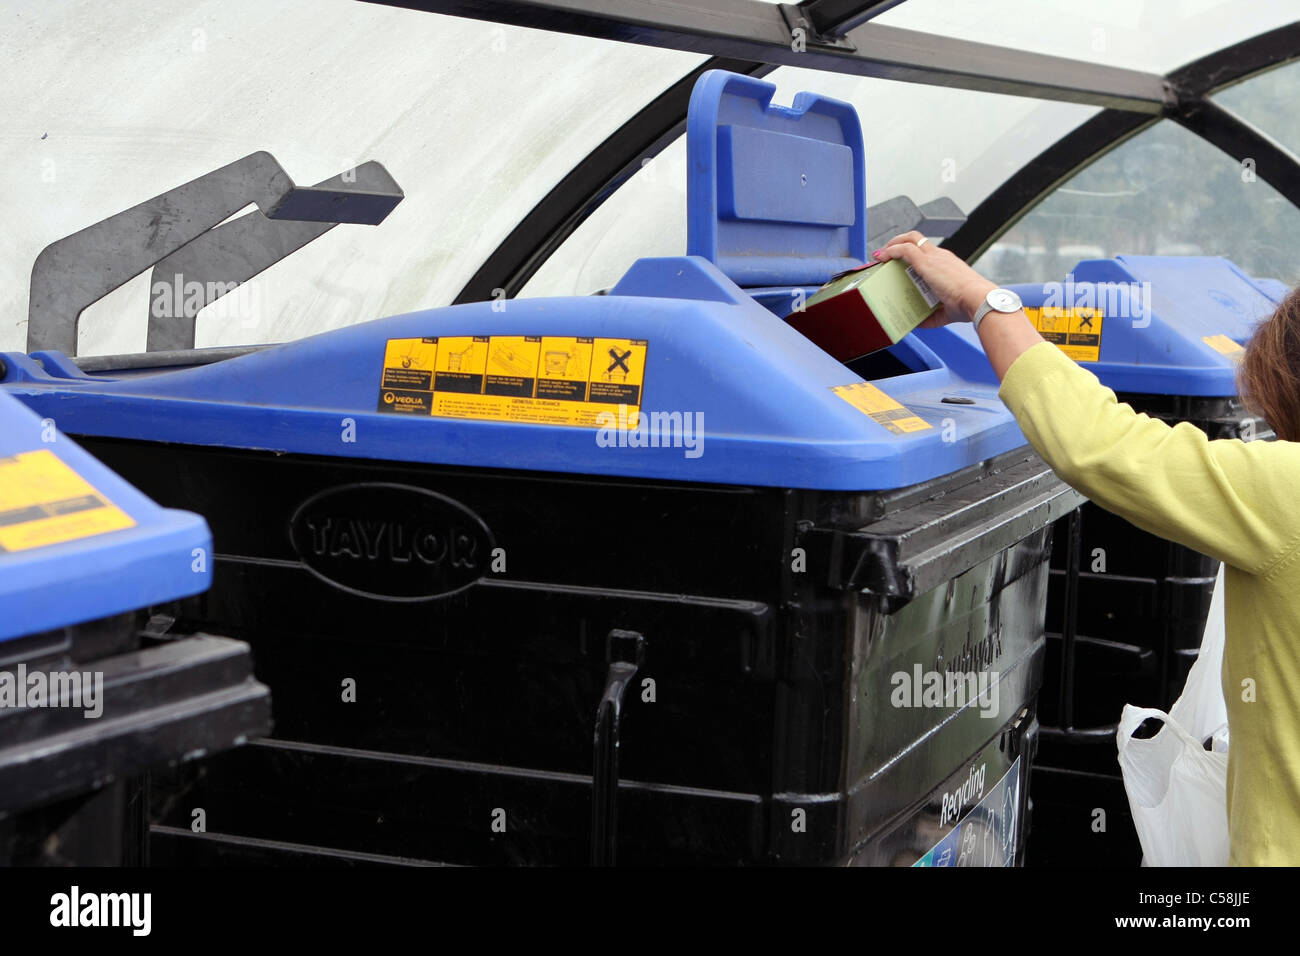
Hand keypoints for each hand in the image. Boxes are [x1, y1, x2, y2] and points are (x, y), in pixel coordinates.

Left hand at [873, 232, 997, 327]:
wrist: (977, 299)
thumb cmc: (968, 305)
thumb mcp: (945, 312)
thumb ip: (930, 316)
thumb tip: (917, 323)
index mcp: (947, 264)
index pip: (926, 251)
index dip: (910, 253)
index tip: (898, 262)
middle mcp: (940, 256)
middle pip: (917, 239)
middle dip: (898, 242)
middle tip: (885, 254)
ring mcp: (934, 257)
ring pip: (910, 238)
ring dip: (892, 243)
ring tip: (880, 254)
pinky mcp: (927, 262)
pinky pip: (905, 249)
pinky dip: (891, 251)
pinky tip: (881, 258)